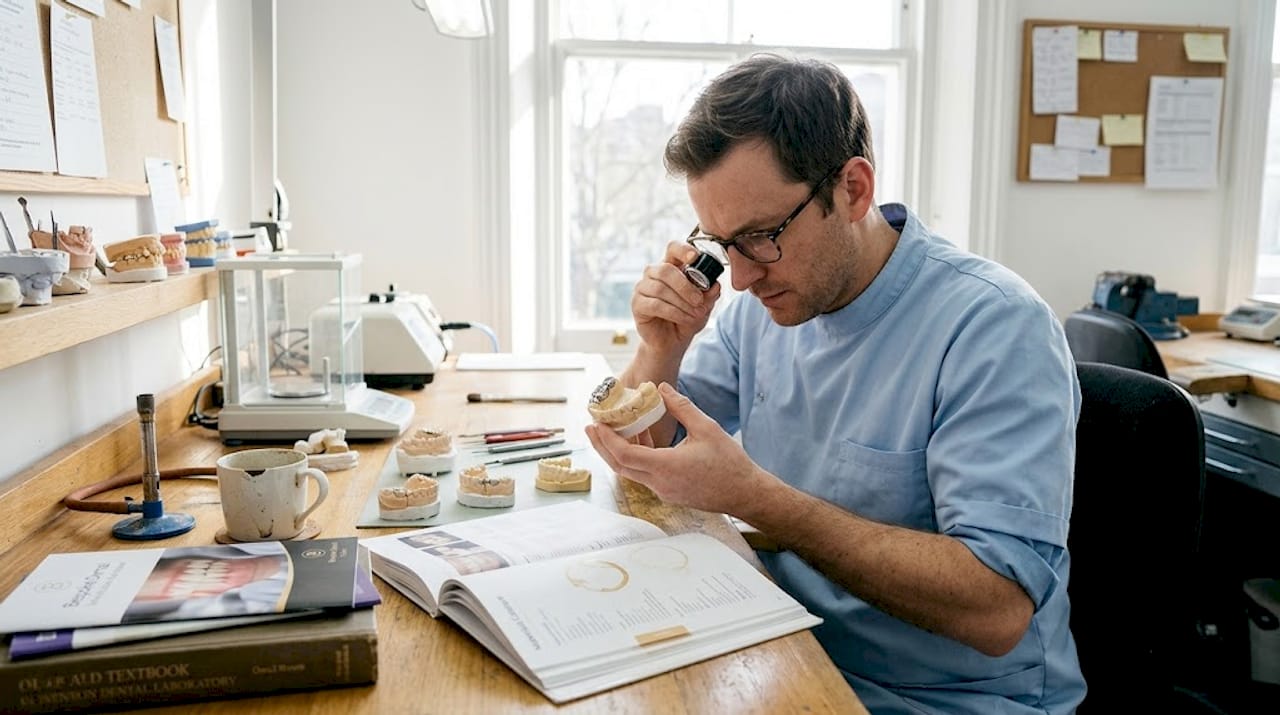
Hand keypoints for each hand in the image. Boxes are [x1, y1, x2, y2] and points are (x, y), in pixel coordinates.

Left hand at [586, 383, 764, 514]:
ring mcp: (664, 491)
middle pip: (620, 466)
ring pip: (631, 471)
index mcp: (666, 467)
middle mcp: (660, 483)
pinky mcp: (670, 492)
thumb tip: (661, 389)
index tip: (596, 424)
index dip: (606, 439)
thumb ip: (681, 407)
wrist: (745, 493)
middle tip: (592, 427)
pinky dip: (638, 457)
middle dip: (602, 446)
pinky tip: (643, 439)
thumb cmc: (730, 463)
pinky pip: (645, 474)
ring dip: (621, 451)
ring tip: (616, 429)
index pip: (625, 454)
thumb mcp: (706, 428)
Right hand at [632, 242, 721, 356]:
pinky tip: (685, 319)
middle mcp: (654, 273)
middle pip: (665, 270)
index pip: (673, 248)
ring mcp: (643, 288)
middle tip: (699, 301)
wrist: (672, 342)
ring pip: (661, 288)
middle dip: (686, 286)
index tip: (695, 257)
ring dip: (682, 303)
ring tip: (695, 314)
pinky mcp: (637, 304)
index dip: (683, 250)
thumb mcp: (704, 306)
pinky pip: (656, 304)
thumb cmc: (687, 319)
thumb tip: (715, 286)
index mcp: (671, 266)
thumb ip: (710, 295)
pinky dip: (674, 312)